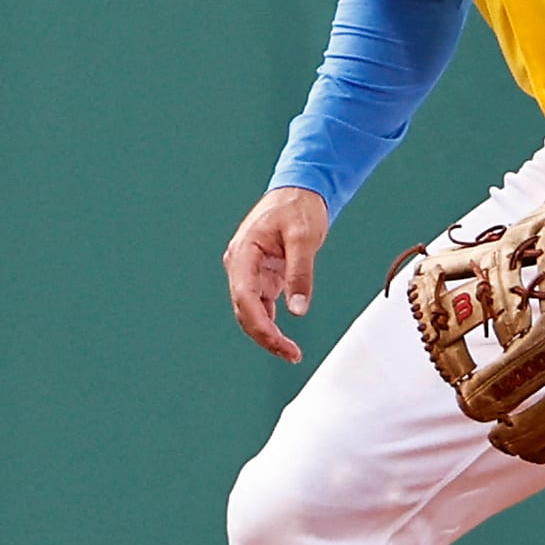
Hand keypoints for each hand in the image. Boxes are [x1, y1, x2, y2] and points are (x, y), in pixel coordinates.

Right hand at [224, 185, 331, 362]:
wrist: (299, 190)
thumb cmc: (298, 207)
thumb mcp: (304, 237)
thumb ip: (300, 273)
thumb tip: (298, 309)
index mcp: (243, 253)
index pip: (245, 297)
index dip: (261, 325)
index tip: (280, 343)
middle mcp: (241, 265)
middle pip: (244, 310)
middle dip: (265, 336)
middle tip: (291, 354)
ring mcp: (249, 272)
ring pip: (251, 311)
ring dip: (267, 333)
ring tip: (290, 352)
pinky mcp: (261, 276)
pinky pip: (261, 305)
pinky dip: (271, 323)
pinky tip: (284, 339)